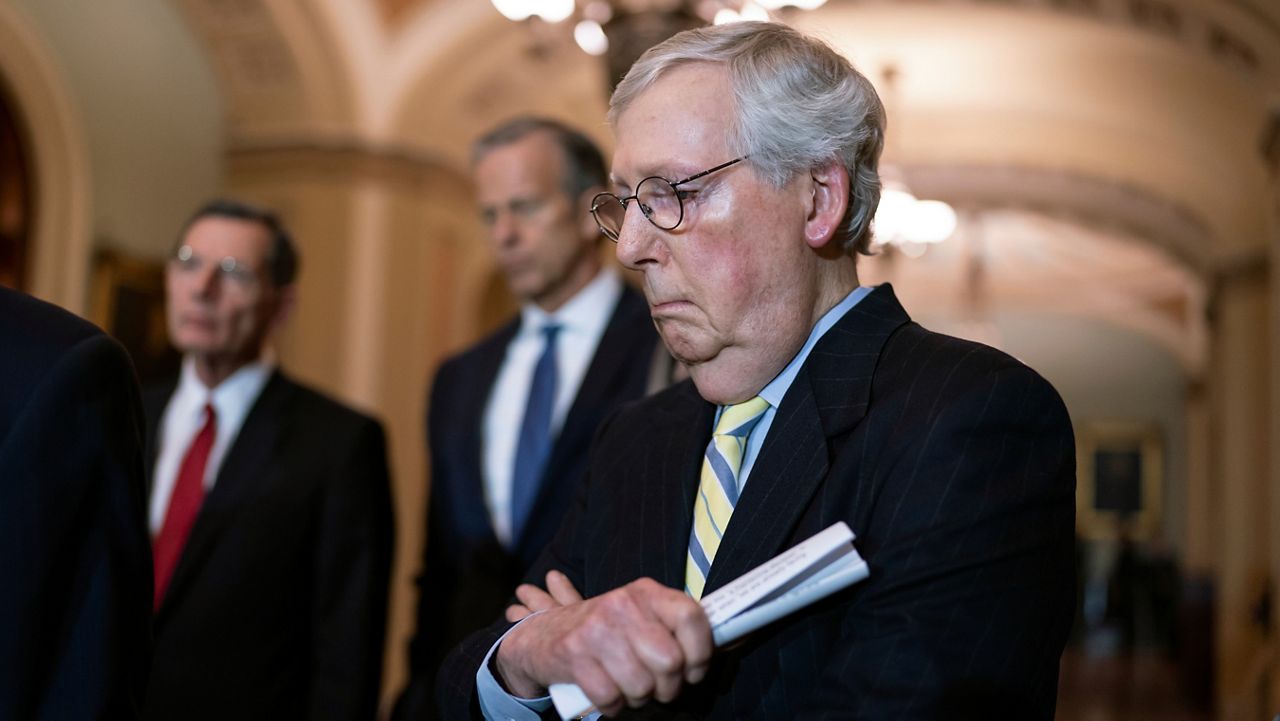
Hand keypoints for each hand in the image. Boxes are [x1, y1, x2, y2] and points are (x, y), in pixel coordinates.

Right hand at [494, 577, 711, 714]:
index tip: (694, 670)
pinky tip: (608, 694)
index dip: (701, 652)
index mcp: (646, 592)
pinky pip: (611, 699)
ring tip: (630, 687)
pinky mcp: (574, 654)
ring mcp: (596, 629)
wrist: (541, 636)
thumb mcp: (640, 616)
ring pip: (642, 685)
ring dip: (639, 697)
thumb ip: (675, 626)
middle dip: (669, 685)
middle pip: (670, 661)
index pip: (691, 617)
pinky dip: (613, 707)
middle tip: (660, 686)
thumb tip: (735, 638)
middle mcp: (622, 604)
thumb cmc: (605, 632)